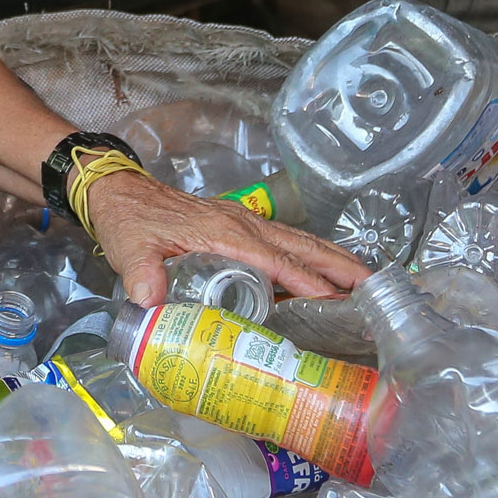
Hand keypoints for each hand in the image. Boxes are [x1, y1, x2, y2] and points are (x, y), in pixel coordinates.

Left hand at [84, 170, 368, 307]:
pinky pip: (287, 242)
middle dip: (341, 268)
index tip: (338, 304)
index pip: (277, 261)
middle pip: (304, 247)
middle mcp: (244, 224)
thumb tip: (150, 300)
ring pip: (301, 241)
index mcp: (226, 232)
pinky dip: (313, 256)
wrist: (121, 193)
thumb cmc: (130, 220)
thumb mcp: (131, 248)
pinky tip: (325, 275)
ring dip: (335, 260)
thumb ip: (141, 274)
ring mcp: (245, 222)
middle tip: (376, 292)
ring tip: (367, 284)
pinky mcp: (240, 225)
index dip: (308, 284)